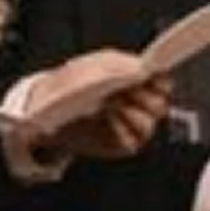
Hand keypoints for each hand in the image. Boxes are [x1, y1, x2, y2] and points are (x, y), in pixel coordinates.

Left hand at [21, 51, 168, 161]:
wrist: (47, 111)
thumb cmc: (71, 85)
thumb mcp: (93, 65)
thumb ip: (119, 65)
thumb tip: (142, 68)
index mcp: (135, 81)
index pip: (162, 82)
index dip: (161, 80)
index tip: (152, 77)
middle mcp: (137, 105)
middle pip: (161, 105)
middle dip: (146, 97)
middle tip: (126, 91)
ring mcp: (129, 127)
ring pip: (150, 125)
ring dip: (133, 114)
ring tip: (113, 105)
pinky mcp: (120, 145)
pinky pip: (133, 142)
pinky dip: (122, 130)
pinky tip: (108, 119)